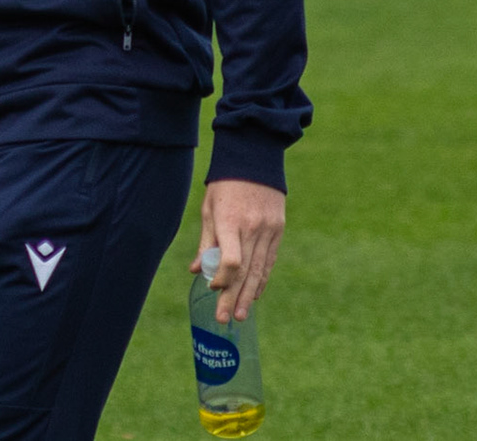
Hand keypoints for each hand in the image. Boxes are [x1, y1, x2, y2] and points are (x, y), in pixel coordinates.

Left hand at [192, 179, 285, 323]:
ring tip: (240, 315)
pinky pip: (269, 260)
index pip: (231, 261)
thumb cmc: (224, 184)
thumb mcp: (209, 209)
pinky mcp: (278, 229)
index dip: (222, 279)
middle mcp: (252, 228)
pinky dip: (262, 279)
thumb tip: (198, 270)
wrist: (254, 158)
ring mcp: (268, 229)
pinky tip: (254, 294)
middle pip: (244, 271)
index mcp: (231, 221)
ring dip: (249, 295)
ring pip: (259, 269)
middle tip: (225, 319)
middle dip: (233, 297)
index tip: (212, 287)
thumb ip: (206, 242)